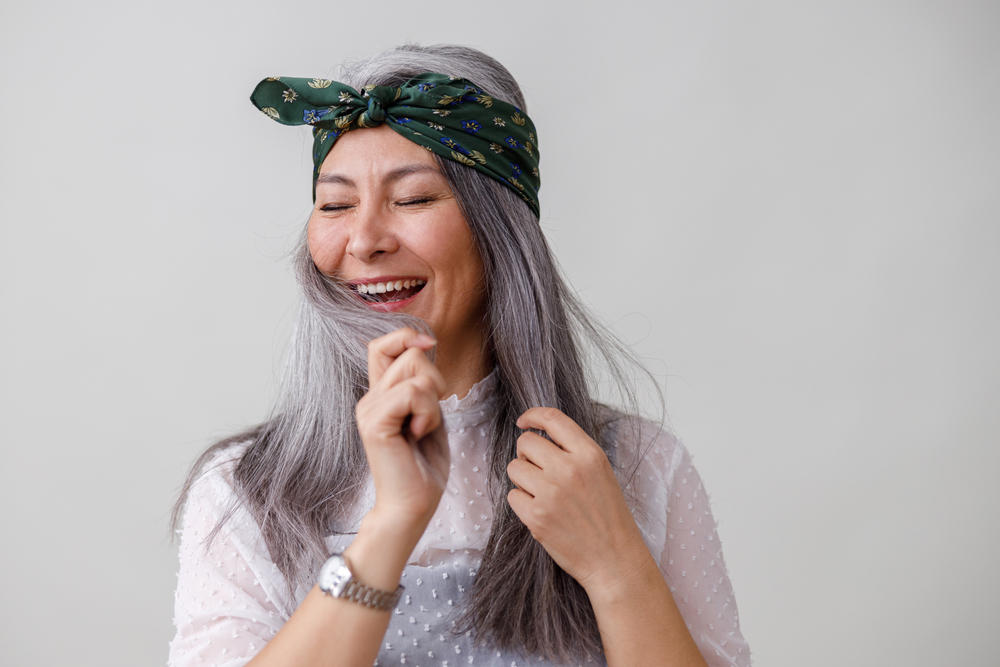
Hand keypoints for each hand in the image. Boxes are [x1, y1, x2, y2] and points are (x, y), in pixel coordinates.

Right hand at [355, 328, 449, 535]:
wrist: (413, 505)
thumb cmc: (423, 465)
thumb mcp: (428, 414)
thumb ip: (422, 385)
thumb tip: (424, 346)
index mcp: (380, 396)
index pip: (381, 345)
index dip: (406, 336)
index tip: (430, 345)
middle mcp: (369, 399)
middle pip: (409, 354)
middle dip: (435, 379)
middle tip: (430, 415)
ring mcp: (369, 410)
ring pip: (415, 372)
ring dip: (433, 401)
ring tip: (423, 428)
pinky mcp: (375, 423)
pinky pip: (413, 393)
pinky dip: (428, 412)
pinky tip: (419, 434)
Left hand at [506, 408, 652, 592]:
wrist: (614, 560)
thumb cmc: (608, 517)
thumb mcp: (601, 472)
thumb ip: (573, 451)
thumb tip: (537, 433)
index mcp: (589, 454)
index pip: (552, 418)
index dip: (532, 415)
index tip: (524, 421)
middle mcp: (569, 469)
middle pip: (526, 442)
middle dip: (527, 454)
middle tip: (538, 470)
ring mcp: (550, 493)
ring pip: (514, 468)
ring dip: (522, 479)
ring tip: (542, 493)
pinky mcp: (536, 517)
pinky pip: (512, 495)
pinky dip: (522, 503)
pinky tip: (540, 512)